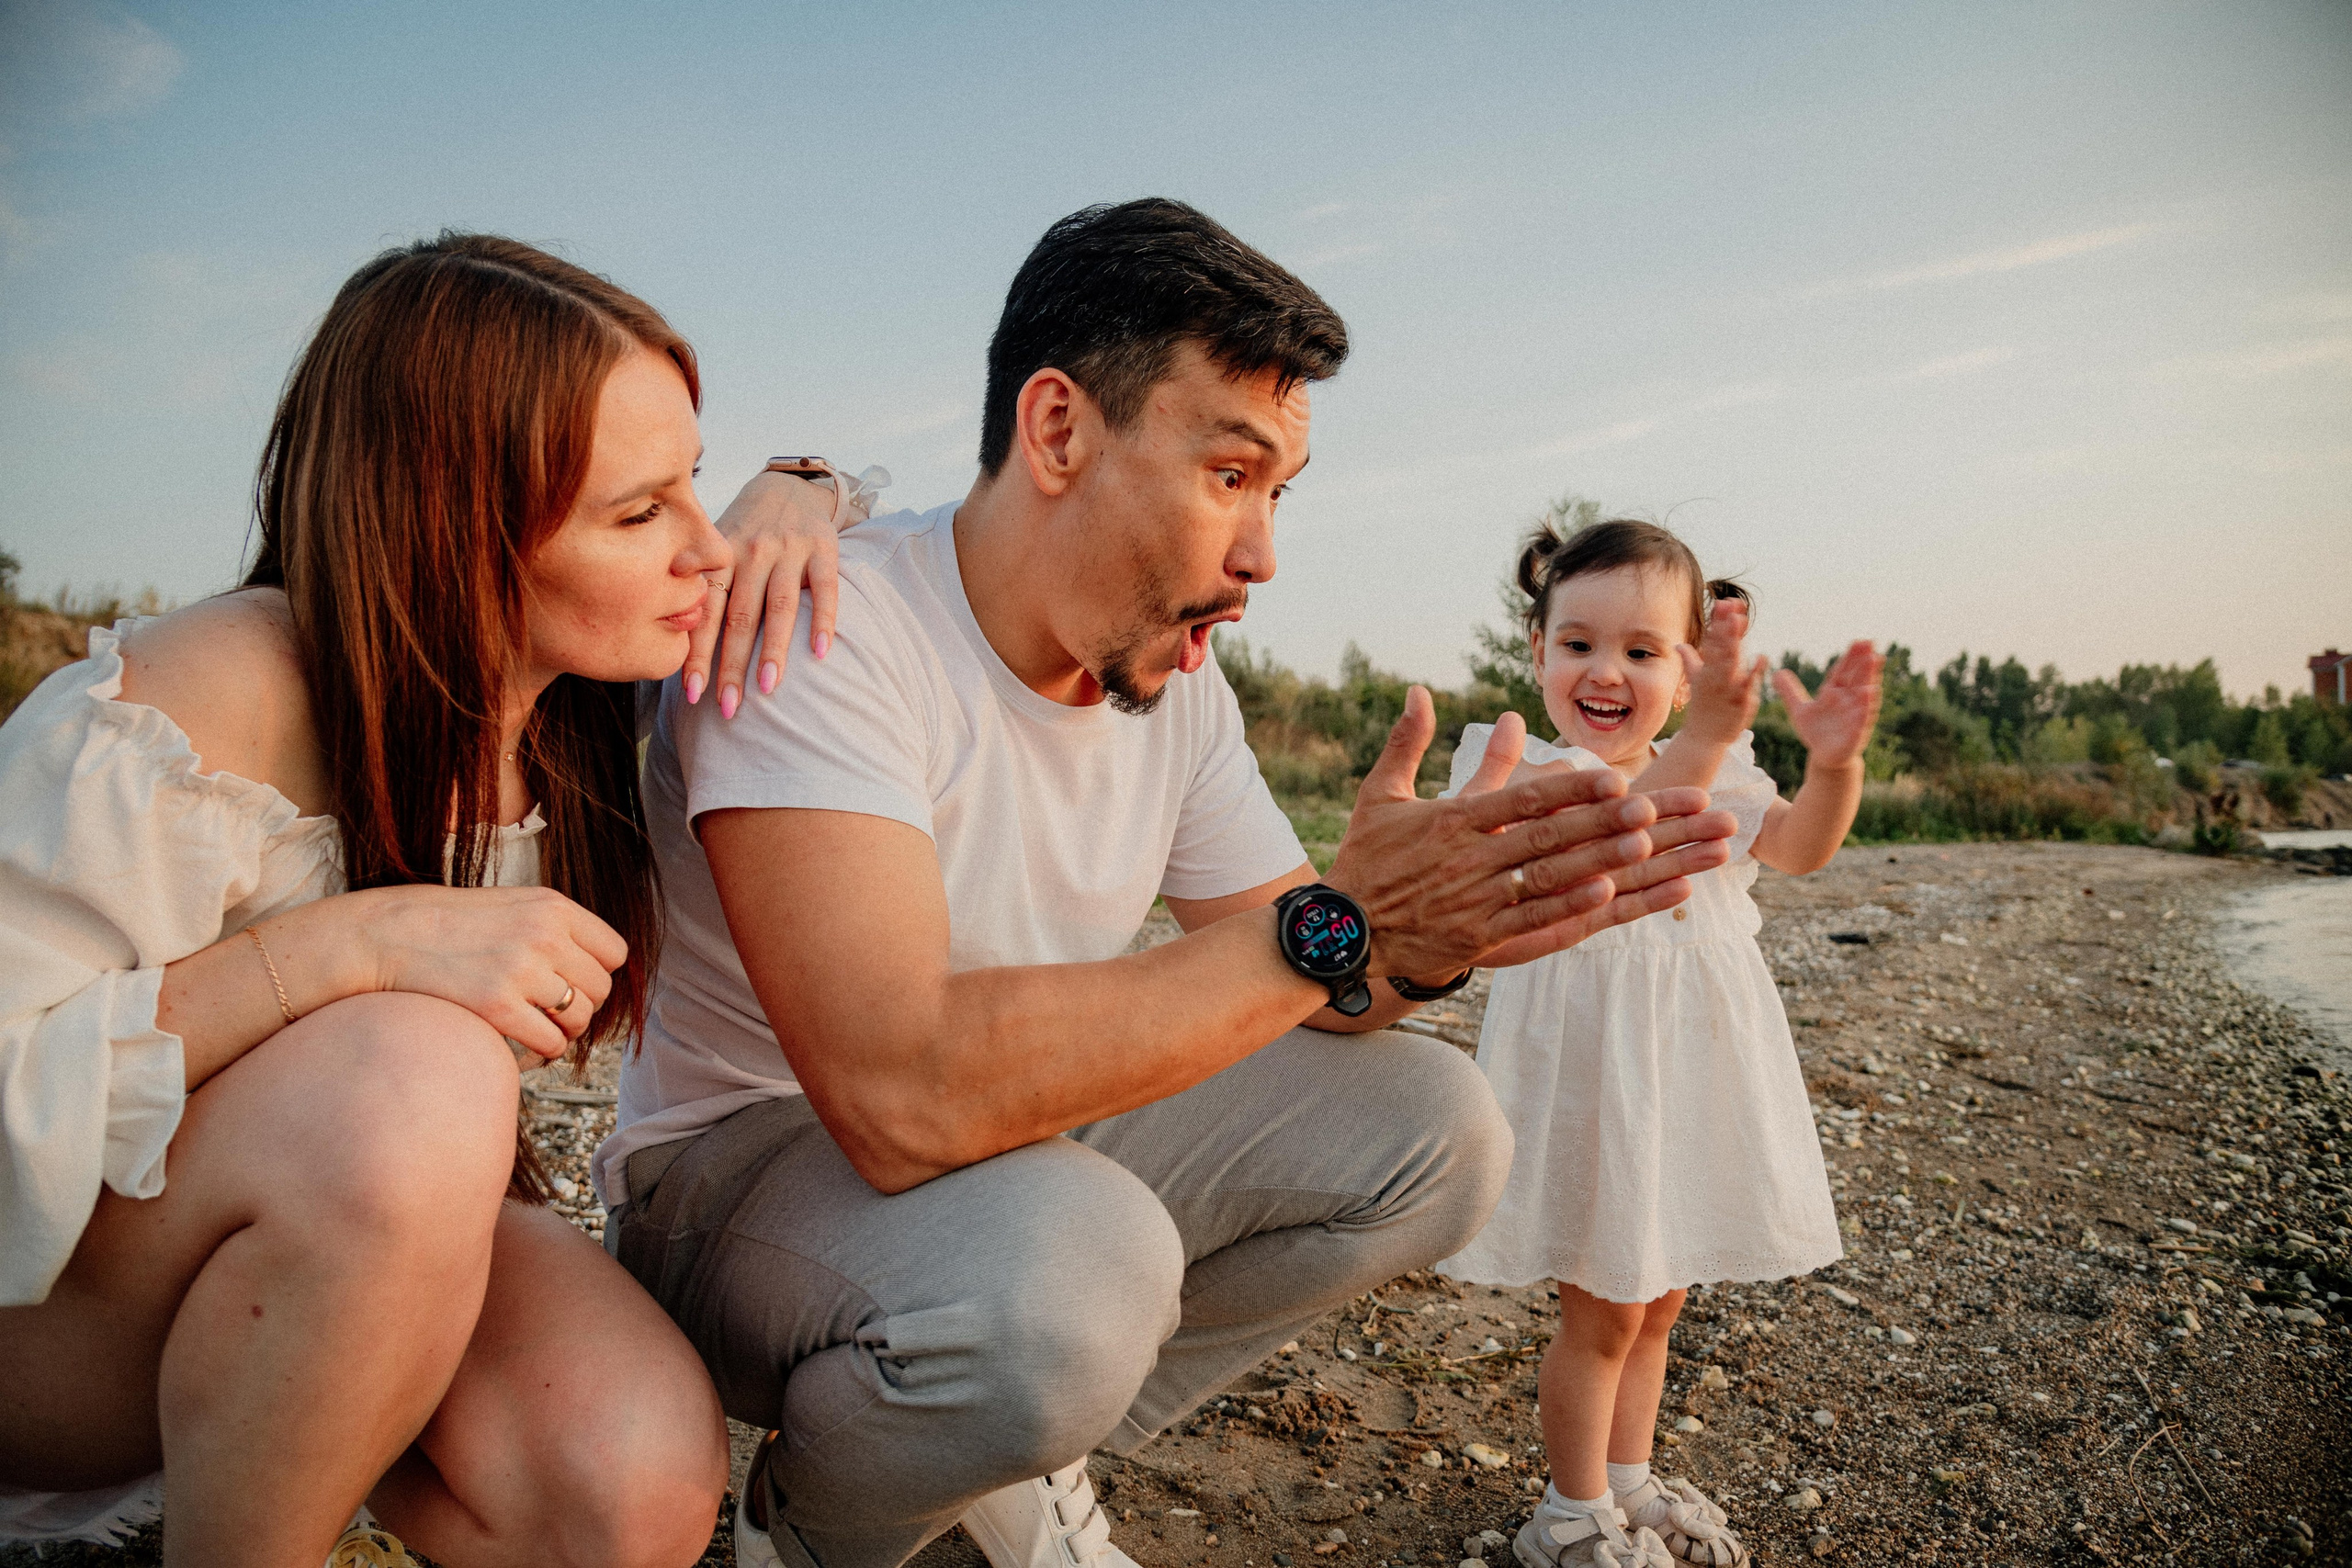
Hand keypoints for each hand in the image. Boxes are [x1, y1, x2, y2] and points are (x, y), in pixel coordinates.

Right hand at [341, 885, 628, 1060]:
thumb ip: (556, 929)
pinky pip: (551, 1042)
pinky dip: (544, 1051)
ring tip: (539, 1028)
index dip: (598, 973)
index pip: (615, 953)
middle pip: (601, 989)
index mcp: (553, 907)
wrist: (387, 935)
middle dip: (582, 1006)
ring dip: (564, 1031)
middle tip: (552, 1012)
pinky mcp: (497, 1005)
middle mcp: (545, 935)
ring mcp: (521, 970)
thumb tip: (600, 972)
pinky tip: (523, 1045)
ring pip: (580, 1019)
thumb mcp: (513, 906)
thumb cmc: (451, 925)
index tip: (573, 983)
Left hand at [685, 468, 861, 718]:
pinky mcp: (823, 547)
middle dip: (732, 665)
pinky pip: (824, 588)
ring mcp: (789, 549)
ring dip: (773, 650)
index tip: (692, 693)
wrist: (788, 486)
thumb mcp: (715, 545)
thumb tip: (671, 617)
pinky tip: (819, 653)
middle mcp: (752, 552)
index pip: (707, 613)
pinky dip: (823, 620)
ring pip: (779, 607)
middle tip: (728, 707)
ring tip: (767, 688)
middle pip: (740, 617)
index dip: (698, 654)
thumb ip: (699, 580)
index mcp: (721, 556)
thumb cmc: (745, 531)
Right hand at [1324, 692, 1719, 977]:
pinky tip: (1607, 898)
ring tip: (1645, 848)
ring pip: (1548, 879)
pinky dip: (1571, 911)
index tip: (1615, 777)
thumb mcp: (1382, 794)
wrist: (1342, 930)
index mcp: (1452, 821)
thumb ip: (1408, 742)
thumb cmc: (1367, 858)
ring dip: (1598, 862)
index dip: (1571, 789)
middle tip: (1651, 807)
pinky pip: (1533, 925)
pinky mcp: (1479, 940)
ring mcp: (1477, 903)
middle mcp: (1470, 860)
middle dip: (1602, 822)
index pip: (1522, 799)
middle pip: (1546, 837)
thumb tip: (1419, 691)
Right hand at [1672, 597, 1766, 745]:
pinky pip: (1749, 684)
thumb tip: (1679, 645)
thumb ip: (1690, 660)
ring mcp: (1728, 688)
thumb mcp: (1694, 681)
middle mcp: (1715, 676)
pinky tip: (1762, 657)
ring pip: (1732, 660)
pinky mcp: (1740, 702)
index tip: (1724, 603)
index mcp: (1706, 669)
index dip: (1719, 621)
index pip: (1712, 640)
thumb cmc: (1701, 709)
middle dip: (1726, 626)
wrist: (1703, 739)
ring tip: (1740, 621)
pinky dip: (1755, 671)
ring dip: (1735, 640)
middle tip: (1732, 606)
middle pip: (1721, 646)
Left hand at [1774, 640, 1883, 768]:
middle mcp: (1848, 701)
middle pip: (1857, 677)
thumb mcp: (1799, 710)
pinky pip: (1863, 718)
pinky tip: (1871, 693)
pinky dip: (1866, 707)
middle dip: (1864, 661)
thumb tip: (1777, 672)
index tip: (1859, 641)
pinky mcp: (1856, 732)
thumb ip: (1789, 691)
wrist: (1824, 757)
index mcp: (1835, 693)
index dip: (1850, 657)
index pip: (1842, 671)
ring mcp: (1855, 716)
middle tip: (1871, 643)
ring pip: (1864, 694)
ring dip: (1870, 678)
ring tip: (1876, 661)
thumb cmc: (1816, 732)